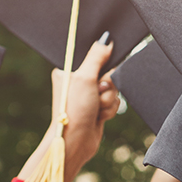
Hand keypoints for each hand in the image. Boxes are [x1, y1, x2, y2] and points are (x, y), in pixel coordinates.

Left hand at [19, 38, 119, 181]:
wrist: (75, 141)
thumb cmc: (74, 110)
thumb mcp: (85, 78)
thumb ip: (97, 57)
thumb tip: (106, 39)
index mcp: (68, 71)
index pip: (92, 57)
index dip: (101, 64)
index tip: (101, 72)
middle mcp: (78, 82)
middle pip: (107, 73)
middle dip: (106, 86)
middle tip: (96, 93)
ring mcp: (88, 96)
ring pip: (112, 89)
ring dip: (108, 99)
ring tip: (96, 108)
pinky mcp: (96, 108)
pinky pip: (113, 101)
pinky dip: (109, 109)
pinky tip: (99, 116)